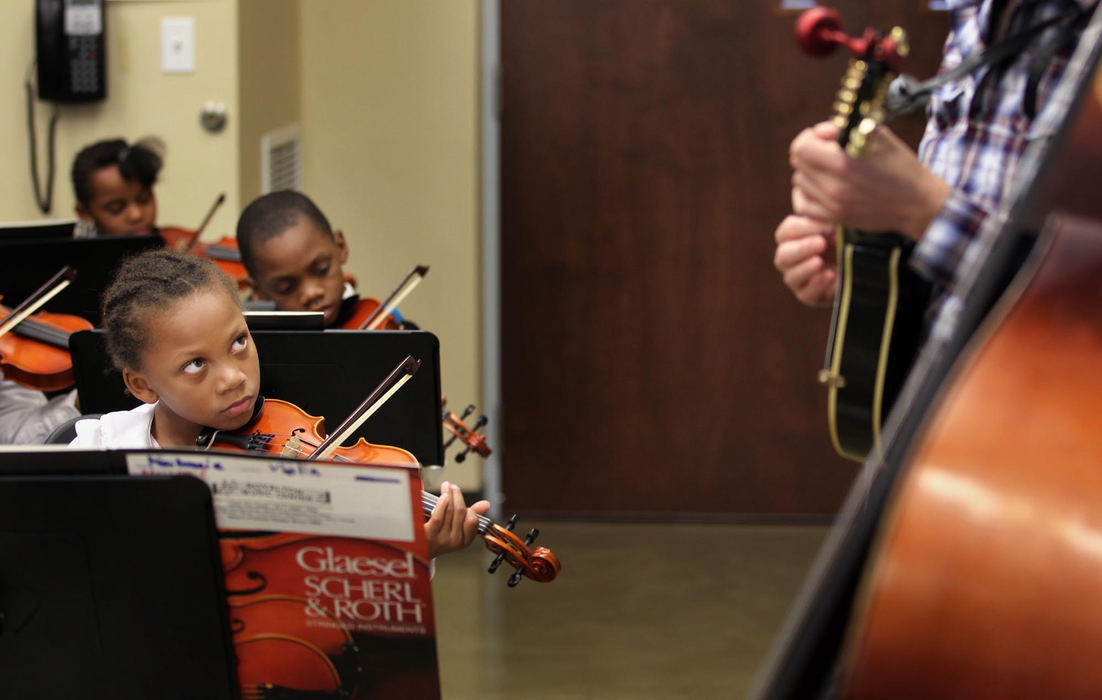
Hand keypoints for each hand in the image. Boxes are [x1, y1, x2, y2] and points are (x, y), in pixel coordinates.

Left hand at [424, 481, 490, 557]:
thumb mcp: (457, 528)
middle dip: (457, 495)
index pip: (473, 520)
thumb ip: (471, 515)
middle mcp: (454, 542)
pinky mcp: (429, 535)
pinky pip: (439, 516)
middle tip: (453, 486)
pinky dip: (442, 503)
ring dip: (449, 494)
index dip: (469, 507)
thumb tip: (486, 504)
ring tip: (446, 486)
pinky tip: (443, 496)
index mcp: (464, 541)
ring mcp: (442, 539)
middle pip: (460, 511)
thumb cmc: (439, 536)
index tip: (462, 498)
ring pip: (450, 510)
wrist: (420, 549)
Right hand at [773, 214, 836, 306]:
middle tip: (821, 243)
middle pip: (783, 255)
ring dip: (805, 268)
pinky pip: (806, 294)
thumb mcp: (837, 229)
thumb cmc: (845, 241)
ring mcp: (798, 280)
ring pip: (791, 277)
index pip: (787, 231)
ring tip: (820, 262)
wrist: (860, 264)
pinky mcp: (809, 297)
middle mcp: (790, 260)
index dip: (805, 228)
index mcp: (792, 239)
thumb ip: (827, 223)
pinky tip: (830, 276)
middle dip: (802, 249)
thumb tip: (827, 224)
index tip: (830, 227)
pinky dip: (817, 285)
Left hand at [789, 121, 950, 239]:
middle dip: (809, 152)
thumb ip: (844, 128)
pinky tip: (819, 187)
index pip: (801, 147)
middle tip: (826, 150)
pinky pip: (802, 205)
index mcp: (844, 162)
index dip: (810, 137)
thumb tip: (821, 131)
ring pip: (799, 182)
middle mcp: (834, 186)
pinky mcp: (834, 218)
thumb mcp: (877, 136)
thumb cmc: (900, 166)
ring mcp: (832, 205)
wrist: (917, 203)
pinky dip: (806, 194)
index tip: (823, 137)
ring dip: (809, 172)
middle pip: (798, 163)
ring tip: (828, 169)